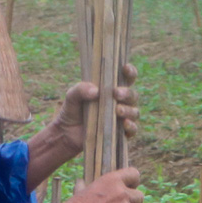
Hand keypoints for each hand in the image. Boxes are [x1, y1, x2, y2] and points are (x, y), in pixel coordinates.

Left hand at [26, 64, 139, 186]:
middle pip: (132, 96)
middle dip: (127, 93)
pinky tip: (124, 123)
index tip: (125, 68)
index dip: (130, 72)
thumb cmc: (72, 111)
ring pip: (134, 112)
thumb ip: (80, 89)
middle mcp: (120, 103)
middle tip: (116, 93)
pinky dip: (131, 126)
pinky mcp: (121, 134)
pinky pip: (133, 130)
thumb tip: (96, 91)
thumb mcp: (71, 97)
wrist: (66, 134)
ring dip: (129, 110)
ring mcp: (122, 118)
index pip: (126, 78)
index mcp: (111, 89)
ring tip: (118, 110)